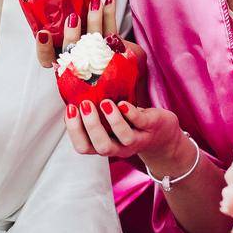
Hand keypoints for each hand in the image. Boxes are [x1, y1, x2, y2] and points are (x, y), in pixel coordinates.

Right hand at [33, 0, 118, 67]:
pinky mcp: (114, 49)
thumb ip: (37, 8)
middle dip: (72, 35)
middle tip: (72, 18)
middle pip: (73, 53)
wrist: (102, 50)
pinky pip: (112, 32)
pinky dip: (110, 15)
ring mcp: (96, 57)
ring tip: (94, 3)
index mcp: (59, 57)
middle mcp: (76, 61)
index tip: (43, 33)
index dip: (43, 48)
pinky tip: (108, 1)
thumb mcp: (53, 24)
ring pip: (96, 43)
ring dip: (95, 21)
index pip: (47, 58)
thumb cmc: (70, 31)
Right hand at [62, 96, 182, 161]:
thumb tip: (72, 85)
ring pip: (124, 137)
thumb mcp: (110, 121)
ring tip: (105, 102)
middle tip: (85, 105)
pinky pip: (141, 123)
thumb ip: (95, 111)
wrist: (163, 135)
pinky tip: (123, 103)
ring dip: (112, 120)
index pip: (83, 147)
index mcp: (105, 144)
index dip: (74, 131)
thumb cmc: (130, 124)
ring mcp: (138, 139)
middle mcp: (120, 147)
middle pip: (102, 147)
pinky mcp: (152, 127)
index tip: (69, 109)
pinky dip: (131, 113)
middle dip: (91, 126)